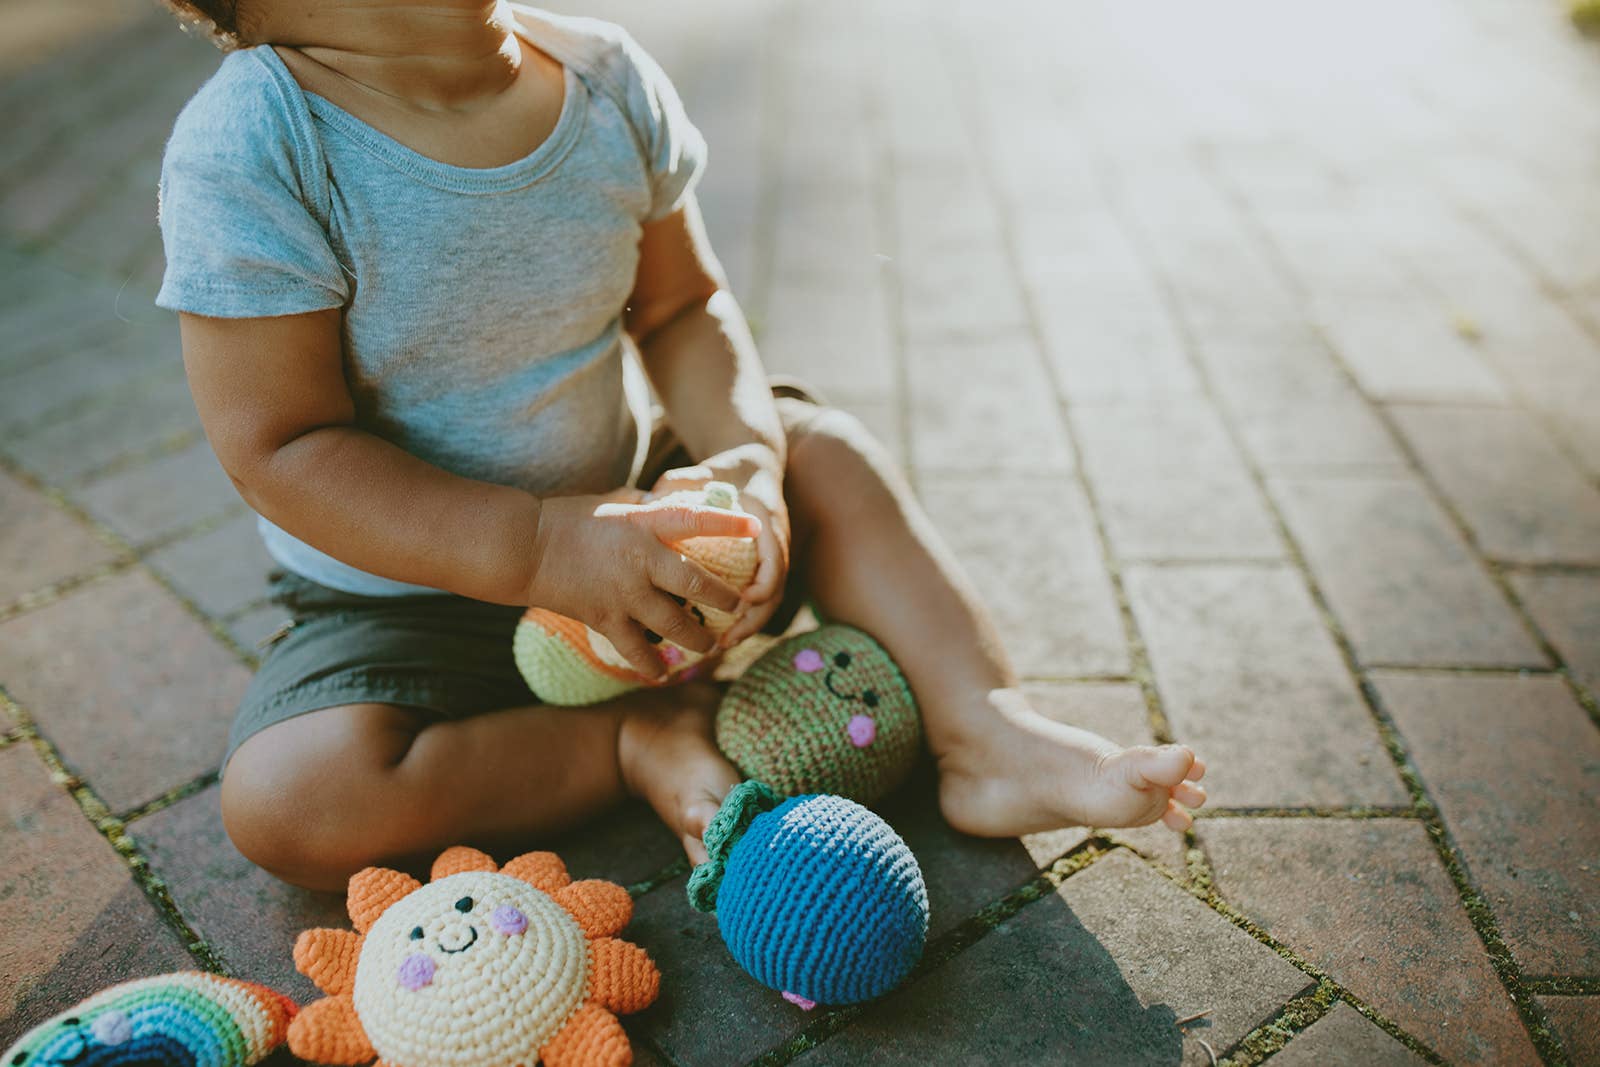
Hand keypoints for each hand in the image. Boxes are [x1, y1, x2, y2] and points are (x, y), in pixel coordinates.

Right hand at [522, 488, 761, 678]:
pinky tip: (662, 675)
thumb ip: (649, 507)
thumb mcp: (615, 500)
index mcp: (644, 524)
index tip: (757, 529)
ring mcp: (624, 593)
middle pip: (696, 585)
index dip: (728, 525)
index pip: (695, 521)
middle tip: (738, 609)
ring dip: (696, 639)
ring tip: (709, 646)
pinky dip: (651, 665)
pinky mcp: (605, 618)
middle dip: (723, 600)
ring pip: (674, 624)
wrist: (524, 548)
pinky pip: (636, 650)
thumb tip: (675, 502)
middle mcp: (641, 560)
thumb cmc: (569, 517)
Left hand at [645, 444, 789, 646]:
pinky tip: (723, 630)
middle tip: (725, 641)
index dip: (763, 585)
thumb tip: (652, 496)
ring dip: (749, 624)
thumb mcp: (705, 470)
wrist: (757, 462)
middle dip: (753, 619)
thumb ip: (681, 482)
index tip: (742, 602)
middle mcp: (776, 540)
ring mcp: (775, 553)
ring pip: (771, 598)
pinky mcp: (766, 563)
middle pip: (775, 589)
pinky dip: (746, 615)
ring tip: (722, 645)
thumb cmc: (727, 469)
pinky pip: (761, 595)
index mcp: (765, 518)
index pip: (776, 559)